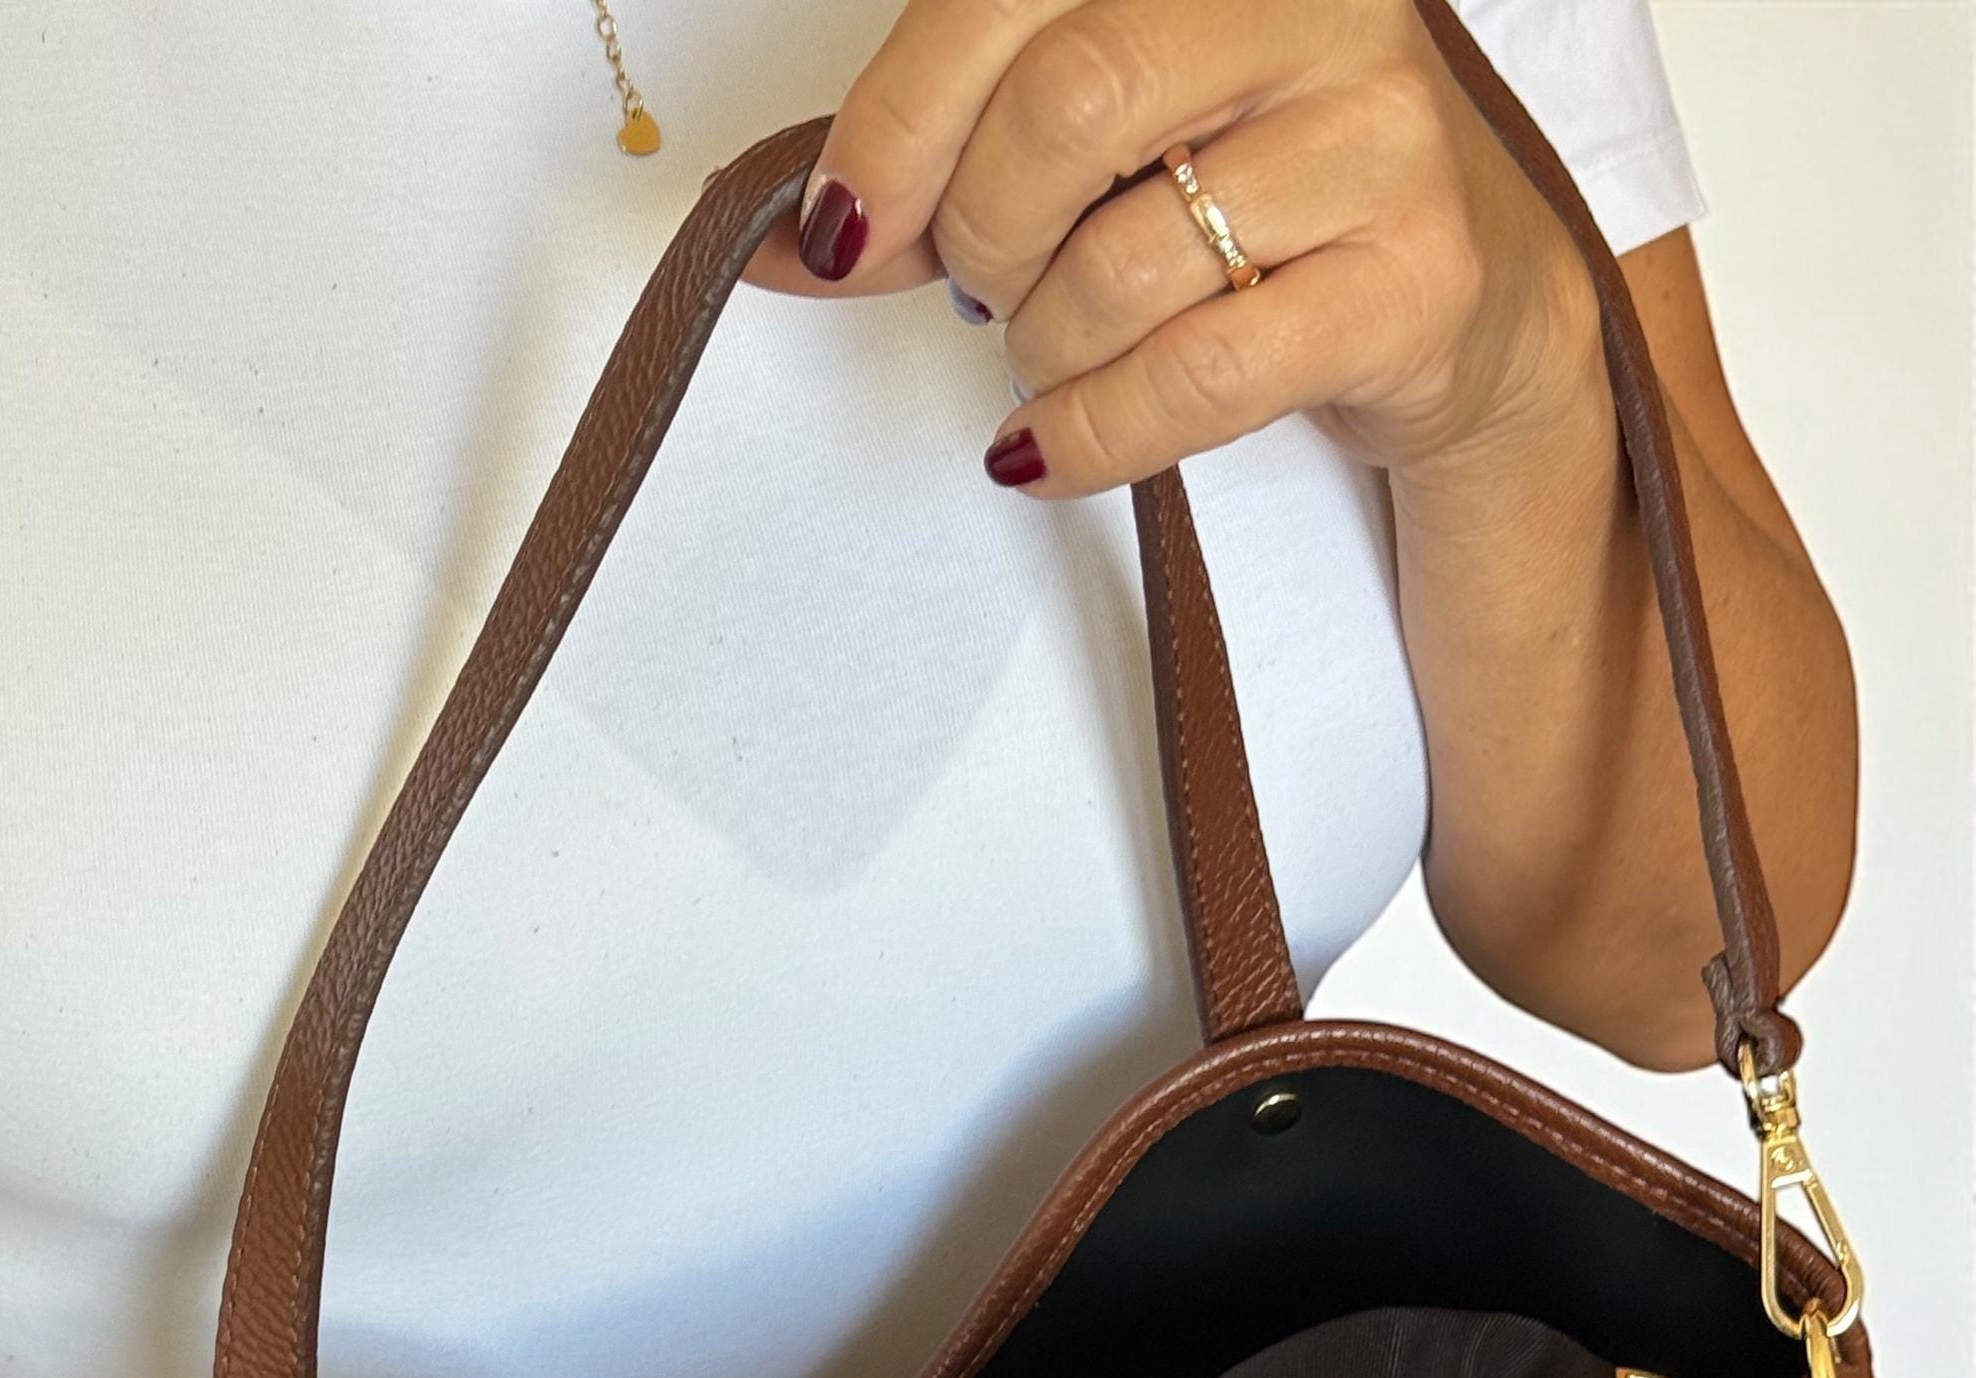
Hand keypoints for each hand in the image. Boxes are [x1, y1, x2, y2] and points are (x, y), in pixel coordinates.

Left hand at [751, 0, 1599, 499]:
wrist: (1457, 304)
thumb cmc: (1253, 204)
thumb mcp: (1106, 147)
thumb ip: (958, 162)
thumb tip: (805, 238)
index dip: (902, 119)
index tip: (846, 222)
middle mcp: (1315, 5)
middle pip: (1066, 110)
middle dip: (983, 235)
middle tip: (986, 291)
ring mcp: (1378, 139)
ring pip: (1124, 262)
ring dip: (1044, 349)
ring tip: (1055, 358)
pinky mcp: (1411, 283)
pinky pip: (1192, 379)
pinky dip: (1089, 435)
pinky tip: (1050, 448)